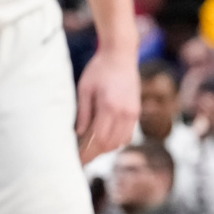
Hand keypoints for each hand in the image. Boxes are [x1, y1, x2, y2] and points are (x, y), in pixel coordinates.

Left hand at [75, 49, 139, 163]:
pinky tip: (105, 138)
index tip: (78, 159)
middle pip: (110, 144)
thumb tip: (79, 133)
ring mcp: (133, 113)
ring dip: (107, 148)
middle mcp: (124, 113)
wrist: (121, 54)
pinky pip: (128, 134)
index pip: (99, 139)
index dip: (88, 152)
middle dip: (96, 153)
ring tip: (92, 149)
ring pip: (121, 142)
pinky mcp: (136, 111)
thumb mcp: (85, 89)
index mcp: (109, 107)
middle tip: (82, 157)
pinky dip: (117, 140)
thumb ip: (83, 112)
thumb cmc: (99, 69)